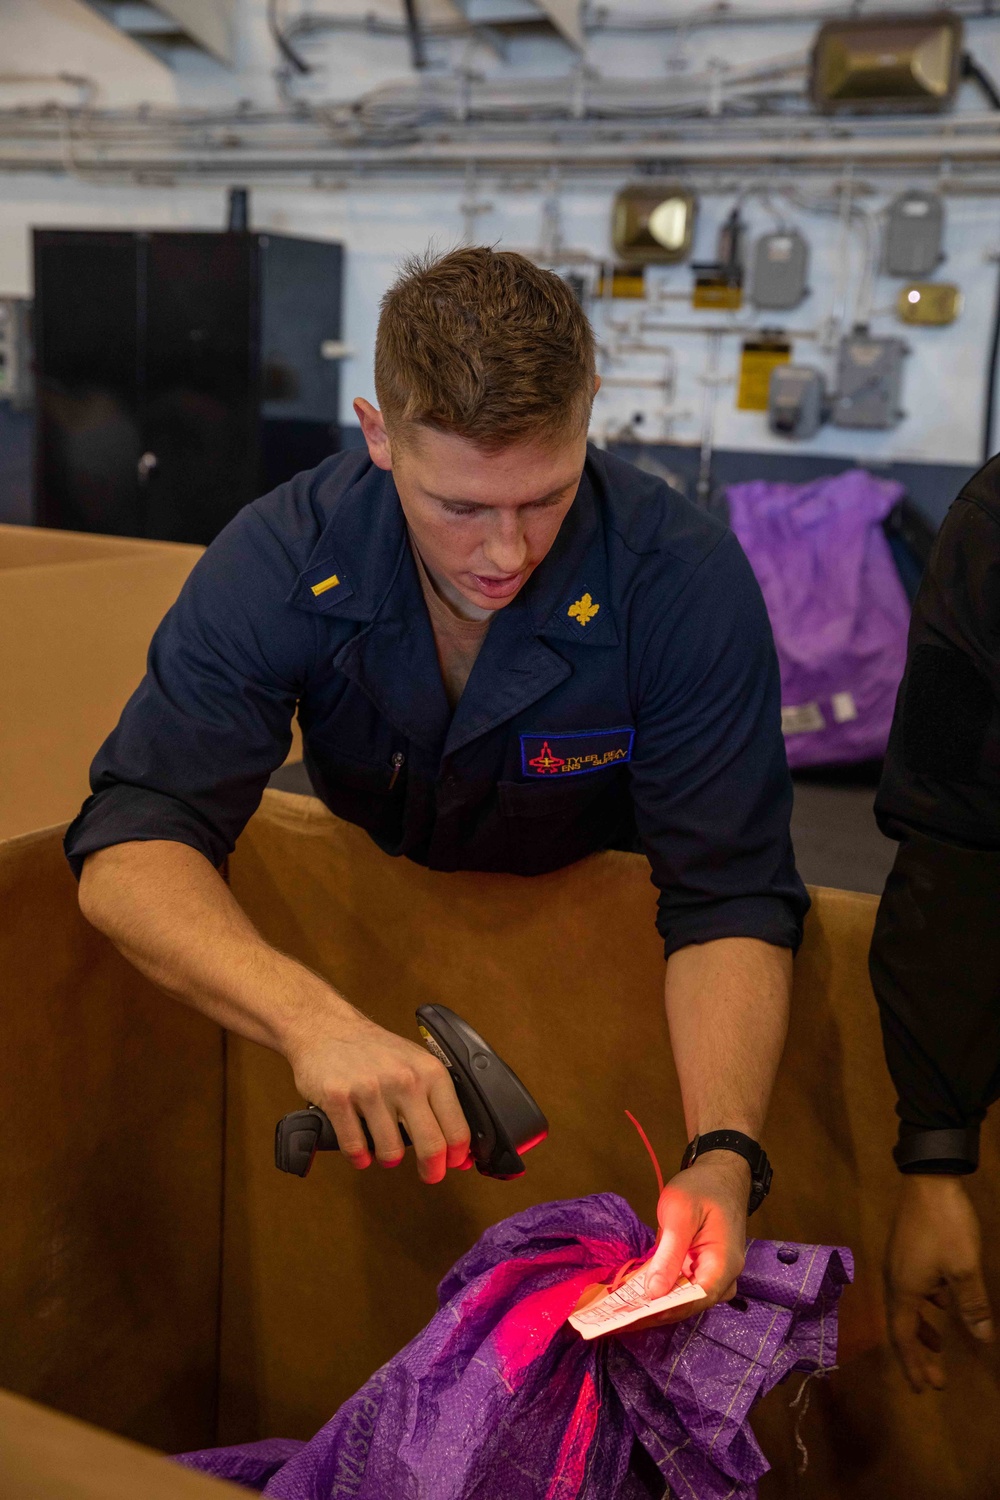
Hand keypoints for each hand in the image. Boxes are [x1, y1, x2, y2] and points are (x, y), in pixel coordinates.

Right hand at [285, 1005, 471, 1183]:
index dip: (456, 1155)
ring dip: (389, 1158)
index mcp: (429, 1071)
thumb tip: (458, 1151)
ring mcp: (370, 1089)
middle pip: (430, 1145)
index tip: (452, 1163)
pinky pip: (356, 1148)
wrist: (328, 1028)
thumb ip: (437, 1103)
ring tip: (385, 1148)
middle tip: (429, 1174)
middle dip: (432, 1170)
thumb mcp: (415, 1064)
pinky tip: (361, 1149)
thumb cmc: (374, 1050)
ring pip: (391, 1152)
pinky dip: (359, 1156)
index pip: (456, 1128)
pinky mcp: (338, 1098)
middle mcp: (403, 1080)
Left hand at [634, 1153, 748, 1328]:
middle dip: (653, 1313)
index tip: (629, 1317)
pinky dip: (661, 1294)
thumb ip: (670, 1255)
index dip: (662, 1312)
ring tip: (620, 1313)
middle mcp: (723, 1278)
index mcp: (723, 1265)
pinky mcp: (702, 1271)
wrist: (720, 1175)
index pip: (693, 1301)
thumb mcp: (681, 1214)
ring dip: (654, 1306)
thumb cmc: (701, 1188)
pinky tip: (635, 1298)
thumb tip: (654, 1294)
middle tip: (615, 1319)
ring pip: (684, 1301)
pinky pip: (682, 1289)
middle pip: (688, 1305)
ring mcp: (715, 1277)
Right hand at [886, 1174, 993, 1391]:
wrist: (928, 1178)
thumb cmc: (946, 1226)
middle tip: (933, 1378)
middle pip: (900, 1324)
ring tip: (939, 1345)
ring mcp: (898, 1262)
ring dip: (921, 1329)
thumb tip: (983, 1339)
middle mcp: (895, 1279)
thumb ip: (973, 1305)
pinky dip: (926, 1304)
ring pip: (906, 1305)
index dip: (914, 1365)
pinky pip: (912, 1288)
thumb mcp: (965, 1269)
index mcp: (904, 1288)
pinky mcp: (905, 1249)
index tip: (926, 1390)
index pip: (903, 1337)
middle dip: (916, 1354)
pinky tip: (944, 1301)